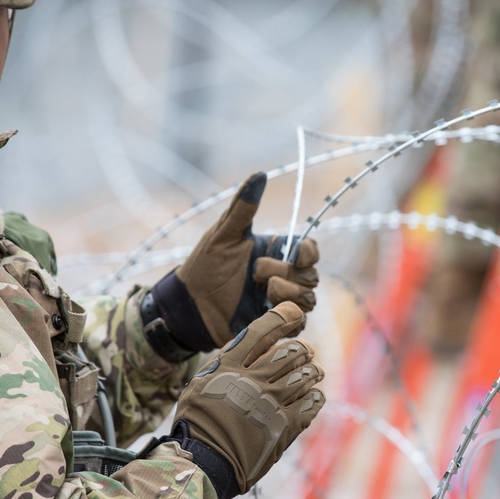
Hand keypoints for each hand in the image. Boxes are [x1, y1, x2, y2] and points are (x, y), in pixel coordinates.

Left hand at [147, 172, 319, 355]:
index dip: (308, 253)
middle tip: (256, 275)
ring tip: (263, 294)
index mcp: (274, 252)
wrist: (189, 306)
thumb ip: (243, 208)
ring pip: (308, 299)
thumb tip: (260, 174)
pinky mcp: (274, 324)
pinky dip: (288, 317)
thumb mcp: (222, 235)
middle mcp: (282, 276)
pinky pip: (298, 323)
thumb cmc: (203, 267)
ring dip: (288, 295)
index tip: (295, 256)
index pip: (309, 250)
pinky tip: (268, 311)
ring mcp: (279, 301)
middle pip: (311, 275)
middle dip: (287, 274)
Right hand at [175, 302, 325, 497]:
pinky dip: (315, 396)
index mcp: (229, 366)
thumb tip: (242, 351)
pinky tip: (313, 397)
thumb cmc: (197, 425)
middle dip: (302, 348)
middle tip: (305, 352)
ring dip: (312, 371)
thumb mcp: (199, 386)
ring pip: (305, 373)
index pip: (261, 330)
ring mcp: (271, 402)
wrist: (204, 463)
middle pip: (291, 351)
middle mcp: (253, 379)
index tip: (294, 314)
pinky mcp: (285, 425)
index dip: (283, 317)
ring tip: (312, 373)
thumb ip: (223, 366)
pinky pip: (312, 402)